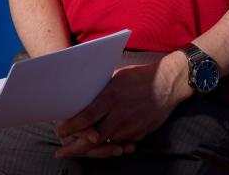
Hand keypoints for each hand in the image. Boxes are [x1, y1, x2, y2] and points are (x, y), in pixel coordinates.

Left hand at [54, 51, 192, 158]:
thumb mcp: (116, 77)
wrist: (169, 82)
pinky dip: (110, 145)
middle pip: (92, 138)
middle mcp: (120, 114)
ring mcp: (131, 126)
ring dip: (91, 147)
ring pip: (106, 143)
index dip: (70, 127)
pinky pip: (120, 142)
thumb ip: (100, 91)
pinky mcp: (140, 134)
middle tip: (61, 152)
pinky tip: (101, 146)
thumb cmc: (139, 77)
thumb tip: (80, 99)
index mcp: (111, 97)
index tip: (59, 131)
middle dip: (74, 148)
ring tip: (78, 149)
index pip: (85, 117)